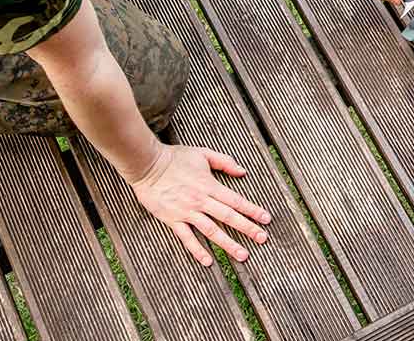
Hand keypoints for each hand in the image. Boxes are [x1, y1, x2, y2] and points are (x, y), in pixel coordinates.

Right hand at [131, 145, 271, 265]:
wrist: (147, 165)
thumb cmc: (175, 158)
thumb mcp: (203, 153)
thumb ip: (224, 162)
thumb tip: (243, 172)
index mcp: (209, 185)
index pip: (236, 200)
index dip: (252, 210)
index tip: (266, 219)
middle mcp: (201, 200)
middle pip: (228, 217)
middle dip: (247, 228)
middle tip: (262, 239)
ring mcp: (187, 212)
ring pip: (211, 230)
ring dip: (228, 244)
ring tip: (242, 255)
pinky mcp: (173, 220)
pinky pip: (187, 238)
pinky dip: (197, 250)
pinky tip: (208, 261)